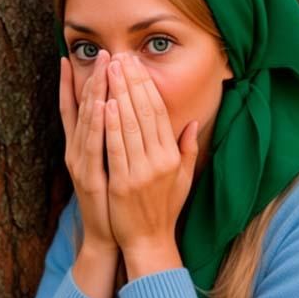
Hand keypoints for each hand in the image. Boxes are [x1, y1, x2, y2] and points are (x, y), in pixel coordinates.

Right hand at [59, 51, 114, 253]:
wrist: (110, 236)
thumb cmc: (118, 201)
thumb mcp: (120, 167)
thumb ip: (124, 141)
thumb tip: (130, 115)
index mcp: (87, 147)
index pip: (86, 107)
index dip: (89, 81)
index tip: (100, 57)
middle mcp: (79, 151)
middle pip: (86, 108)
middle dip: (95, 79)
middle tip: (104, 52)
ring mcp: (81, 163)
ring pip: (88, 121)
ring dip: (95, 94)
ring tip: (103, 69)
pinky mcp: (89, 177)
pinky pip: (94, 145)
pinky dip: (97, 124)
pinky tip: (103, 104)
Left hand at [104, 54, 198, 278]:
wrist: (149, 241)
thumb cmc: (165, 209)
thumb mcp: (184, 179)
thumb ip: (188, 149)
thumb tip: (194, 123)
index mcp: (172, 157)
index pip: (160, 114)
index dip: (147, 88)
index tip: (137, 66)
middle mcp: (160, 161)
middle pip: (145, 113)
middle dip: (132, 83)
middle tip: (121, 57)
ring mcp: (142, 172)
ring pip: (130, 126)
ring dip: (119, 95)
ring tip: (111, 70)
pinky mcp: (123, 183)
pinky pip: (116, 148)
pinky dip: (110, 125)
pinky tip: (104, 104)